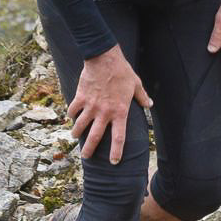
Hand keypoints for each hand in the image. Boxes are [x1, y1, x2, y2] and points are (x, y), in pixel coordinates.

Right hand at [68, 45, 151, 163]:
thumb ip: (142, 97)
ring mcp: (91, 106)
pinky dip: (71, 114)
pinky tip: (71, 116)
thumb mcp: (136, 84)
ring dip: (77, 133)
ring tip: (75, 136)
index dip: (116, 151)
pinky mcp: (81, 97)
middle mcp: (104, 112)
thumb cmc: (122, 71)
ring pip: (80, 126)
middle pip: (95, 137)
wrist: (104, 58)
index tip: (114, 162)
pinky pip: (73, 110)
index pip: (119, 137)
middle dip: (89, 150)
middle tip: (86, 158)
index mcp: (119, 112)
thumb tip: (150, 104)